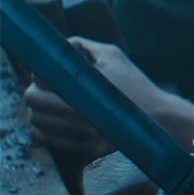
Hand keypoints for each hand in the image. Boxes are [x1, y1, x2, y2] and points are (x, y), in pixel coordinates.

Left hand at [24, 38, 193, 150]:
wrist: (158, 118)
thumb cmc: (136, 84)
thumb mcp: (113, 55)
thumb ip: (82, 46)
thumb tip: (59, 47)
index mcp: (81, 85)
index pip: (40, 77)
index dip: (42, 73)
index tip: (52, 74)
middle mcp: (76, 110)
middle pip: (33, 100)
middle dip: (37, 93)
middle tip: (50, 91)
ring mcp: (79, 132)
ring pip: (37, 122)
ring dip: (40, 113)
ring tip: (55, 106)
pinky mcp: (84, 148)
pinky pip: (47, 140)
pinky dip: (46, 131)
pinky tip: (58, 122)